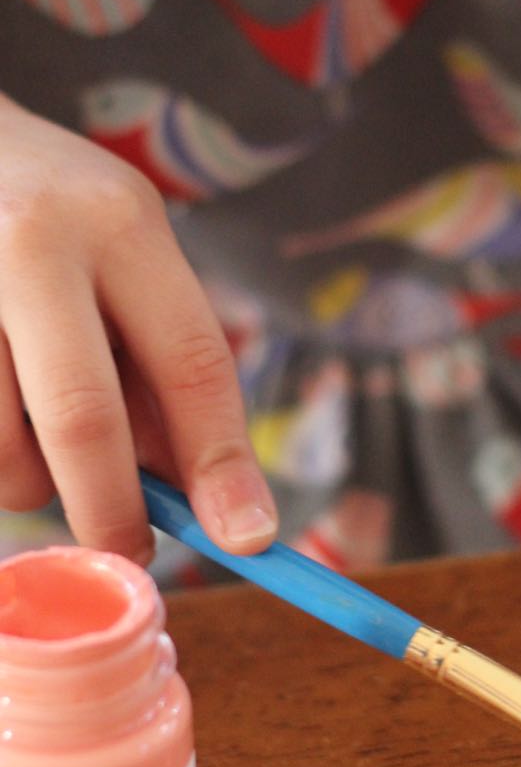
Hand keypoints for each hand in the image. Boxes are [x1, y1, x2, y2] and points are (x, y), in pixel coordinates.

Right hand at [0, 96, 275, 561]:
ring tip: (34, 443)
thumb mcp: (125, 259)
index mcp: (120, 226)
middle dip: (113, 509)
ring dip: (30, 482)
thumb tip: (193, 496)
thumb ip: (156, 368)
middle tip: (130, 551)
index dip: (222, 462)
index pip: (191, 362)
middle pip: (85, 418)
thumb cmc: (50, 216)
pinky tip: (0, 413)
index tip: (249, 536)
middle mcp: (32, 243)